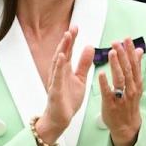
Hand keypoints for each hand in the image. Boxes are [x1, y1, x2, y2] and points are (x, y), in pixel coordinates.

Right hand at [38, 27, 94, 145]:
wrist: (60, 118)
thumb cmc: (68, 99)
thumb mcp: (80, 79)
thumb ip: (84, 64)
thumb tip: (89, 47)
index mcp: (65, 69)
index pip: (68, 51)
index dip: (72, 39)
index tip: (76, 27)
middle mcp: (59, 72)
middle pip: (62, 53)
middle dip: (67, 40)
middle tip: (72, 27)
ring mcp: (56, 81)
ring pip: (58, 62)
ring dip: (62, 49)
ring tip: (67, 37)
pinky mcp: (55, 90)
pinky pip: (57, 77)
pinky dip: (58, 66)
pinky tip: (61, 57)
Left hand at [98, 38, 143, 145]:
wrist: (127, 127)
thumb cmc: (129, 103)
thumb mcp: (136, 85)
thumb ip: (136, 67)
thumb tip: (139, 50)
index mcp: (137, 83)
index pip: (134, 64)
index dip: (130, 51)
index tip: (127, 39)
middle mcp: (131, 89)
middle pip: (127, 69)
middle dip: (122, 55)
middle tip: (116, 42)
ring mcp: (121, 97)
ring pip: (120, 79)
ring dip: (116, 65)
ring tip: (111, 52)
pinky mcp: (111, 105)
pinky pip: (108, 93)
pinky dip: (105, 83)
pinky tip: (101, 73)